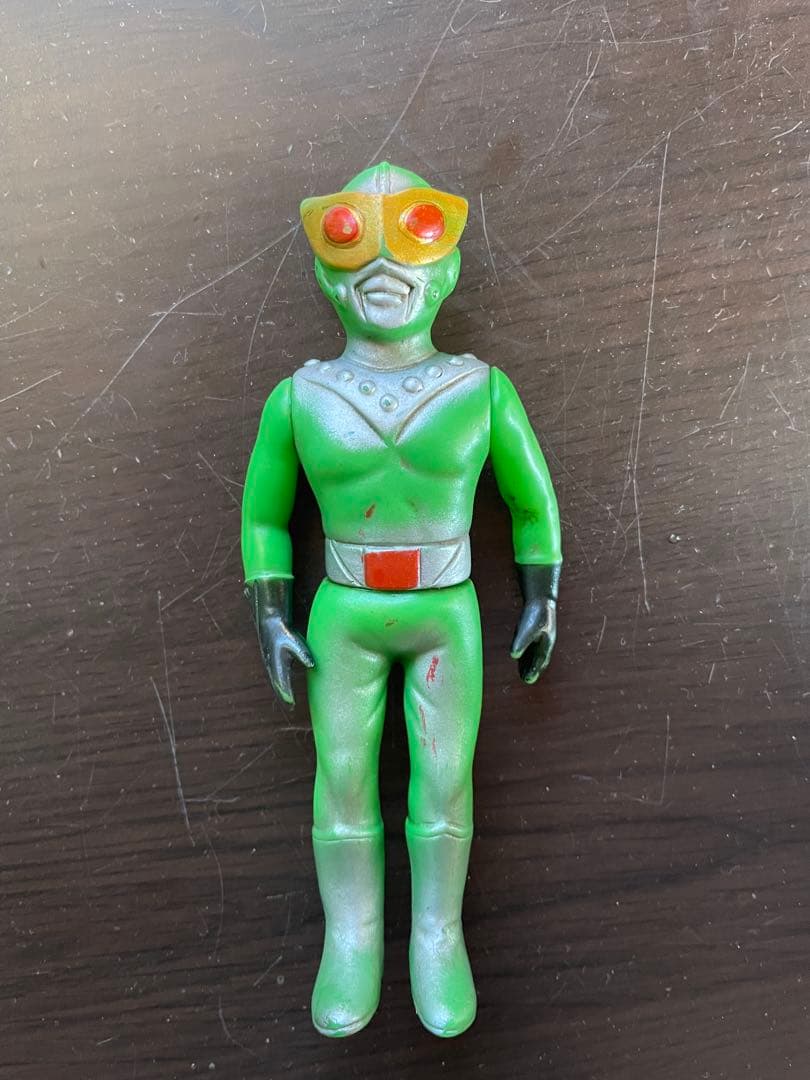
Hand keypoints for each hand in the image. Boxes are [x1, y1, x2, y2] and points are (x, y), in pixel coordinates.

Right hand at [245, 578, 313, 705]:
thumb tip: (311, 663)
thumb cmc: (282, 631)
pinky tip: (286, 688)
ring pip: (276, 681)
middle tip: (291, 707)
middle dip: (284, 696)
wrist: (269, 622)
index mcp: (278, 662)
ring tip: (289, 703)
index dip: (288, 694)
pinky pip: (276, 676)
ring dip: (281, 692)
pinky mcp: (272, 661)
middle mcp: (272, 665)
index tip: (292, 703)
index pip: (282, 683)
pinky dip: (280, 684)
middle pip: (278, 685)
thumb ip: (302, 653)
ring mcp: (271, 663)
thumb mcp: (294, 642)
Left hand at [510, 597, 556, 682]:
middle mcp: (547, 641)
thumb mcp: (527, 628)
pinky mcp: (538, 630)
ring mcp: (544, 636)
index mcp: (546, 643)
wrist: (542, 596)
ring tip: (525, 671)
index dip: (533, 670)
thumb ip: (521, 642)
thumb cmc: (536, 613)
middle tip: (527, 680)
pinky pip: (534, 645)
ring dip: (532, 662)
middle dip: (534, 669)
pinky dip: (530, 652)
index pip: (539, 660)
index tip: (528, 680)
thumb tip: (514, 655)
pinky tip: (523, 654)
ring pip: (538, 653)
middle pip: (540, 659)